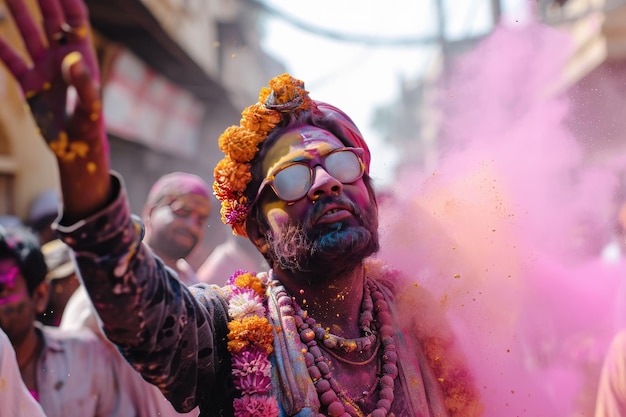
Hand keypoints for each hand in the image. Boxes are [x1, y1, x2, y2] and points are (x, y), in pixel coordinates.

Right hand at [0, 0, 111, 220]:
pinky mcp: (29, 83)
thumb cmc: (90, 127)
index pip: (75, 20)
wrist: (75, 148)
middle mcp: (62, 57)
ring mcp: (44, 68)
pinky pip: (10, 59)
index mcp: (83, 57)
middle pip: (50, 18)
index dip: (67, 0)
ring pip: (28, 32)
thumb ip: (83, 84)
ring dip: (17, 12)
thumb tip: (72, 60)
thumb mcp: (91, 106)